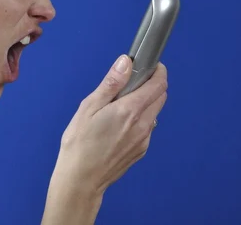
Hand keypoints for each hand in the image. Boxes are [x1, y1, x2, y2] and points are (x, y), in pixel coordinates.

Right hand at [56, 54, 167, 195]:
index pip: (158, 84)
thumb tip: (126, 62)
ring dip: (146, 103)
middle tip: (130, 83)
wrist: (81, 179)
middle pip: (161, 97)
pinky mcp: (141, 150)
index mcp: (130, 110)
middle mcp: (143, 124)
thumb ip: (111, 83)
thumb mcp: (89, 107)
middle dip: (152, 85)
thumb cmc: (80, 143)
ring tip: (120, 106)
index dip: (157, 70)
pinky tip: (118, 125)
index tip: (149, 65)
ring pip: (155, 113)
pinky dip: (140, 119)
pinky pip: (147, 128)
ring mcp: (144, 139)